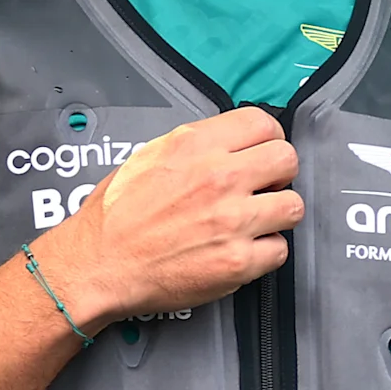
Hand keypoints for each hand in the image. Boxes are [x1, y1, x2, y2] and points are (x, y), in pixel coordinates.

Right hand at [42, 107, 302, 325]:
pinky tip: (238, 251)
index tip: (259, 154)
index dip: (267, 140)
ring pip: (292, 206)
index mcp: (196, 145)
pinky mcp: (238, 261)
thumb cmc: (114, 215)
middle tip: (258, 189)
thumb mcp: (148, 157)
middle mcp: (219, 177)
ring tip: (250, 223)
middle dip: (276, 175)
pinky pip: (278, 250)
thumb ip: (194, 146)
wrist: (98, 265)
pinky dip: (262, 253)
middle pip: (287, 160)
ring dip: (275, 215)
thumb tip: (229, 143)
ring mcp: (233, 221)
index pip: (264, 124)